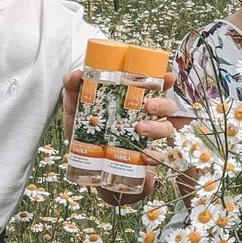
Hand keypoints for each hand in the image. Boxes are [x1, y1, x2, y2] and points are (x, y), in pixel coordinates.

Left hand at [64, 67, 182, 205]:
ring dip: (157, 128)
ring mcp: (148, 139)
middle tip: (148, 106)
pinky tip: (145, 155)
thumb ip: (73, 90)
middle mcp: (145, 118)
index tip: (168, 76)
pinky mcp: (146, 160)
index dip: (166, 81)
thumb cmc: (87, 134)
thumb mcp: (75, 111)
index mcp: (133, 103)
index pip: (155, 88)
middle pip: (167, 107)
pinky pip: (158, 157)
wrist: (90, 169)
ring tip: (140, 129)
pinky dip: (154, 156)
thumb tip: (77, 73)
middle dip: (163, 104)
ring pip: (166, 129)